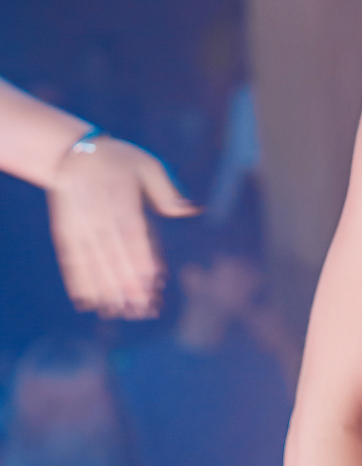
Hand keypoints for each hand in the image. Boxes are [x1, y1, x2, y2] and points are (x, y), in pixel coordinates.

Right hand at [46, 135, 196, 317]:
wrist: (71, 153)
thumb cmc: (118, 159)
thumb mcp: (148, 165)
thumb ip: (168, 191)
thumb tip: (192, 210)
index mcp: (121, 199)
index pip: (133, 234)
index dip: (140, 259)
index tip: (151, 283)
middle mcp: (99, 215)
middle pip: (114, 254)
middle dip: (126, 283)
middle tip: (141, 309)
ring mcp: (80, 225)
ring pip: (92, 262)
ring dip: (104, 289)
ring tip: (117, 311)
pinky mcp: (66, 232)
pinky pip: (72, 260)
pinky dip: (78, 281)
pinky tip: (87, 302)